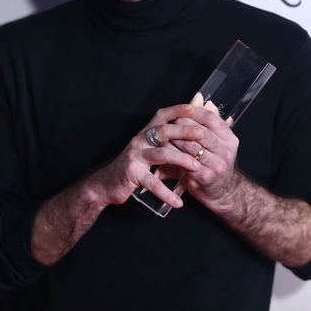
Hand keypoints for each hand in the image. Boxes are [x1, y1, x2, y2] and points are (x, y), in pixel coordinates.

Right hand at [86, 104, 207, 209]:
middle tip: (203, 135)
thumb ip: (164, 142)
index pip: (162, 116)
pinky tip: (178, 202)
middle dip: (185, 131)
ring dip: (181, 160)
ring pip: (161, 154)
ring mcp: (135, 156)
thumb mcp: (147, 149)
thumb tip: (190, 136)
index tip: (195, 108)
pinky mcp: (132, 174)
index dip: (178, 110)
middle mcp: (140, 140)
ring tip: (197, 167)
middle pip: (164, 131)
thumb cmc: (133, 166)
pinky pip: (152, 182)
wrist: (106, 183)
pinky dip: (166, 193)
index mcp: (146, 133)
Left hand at [172, 95, 242, 208]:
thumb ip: (207, 127)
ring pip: (191, 146)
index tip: (181, 110)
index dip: (195, 112)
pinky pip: (184, 162)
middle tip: (168, 122)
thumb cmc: (216, 165)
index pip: (212, 119)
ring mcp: (216, 165)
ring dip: (175, 139)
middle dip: (182, 125)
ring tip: (163, 134)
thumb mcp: (219, 145)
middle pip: (200, 132)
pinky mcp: (204, 177)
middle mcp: (225, 152)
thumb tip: (194, 104)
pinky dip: (173, 154)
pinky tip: (164, 151)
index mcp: (230, 140)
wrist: (224, 193)